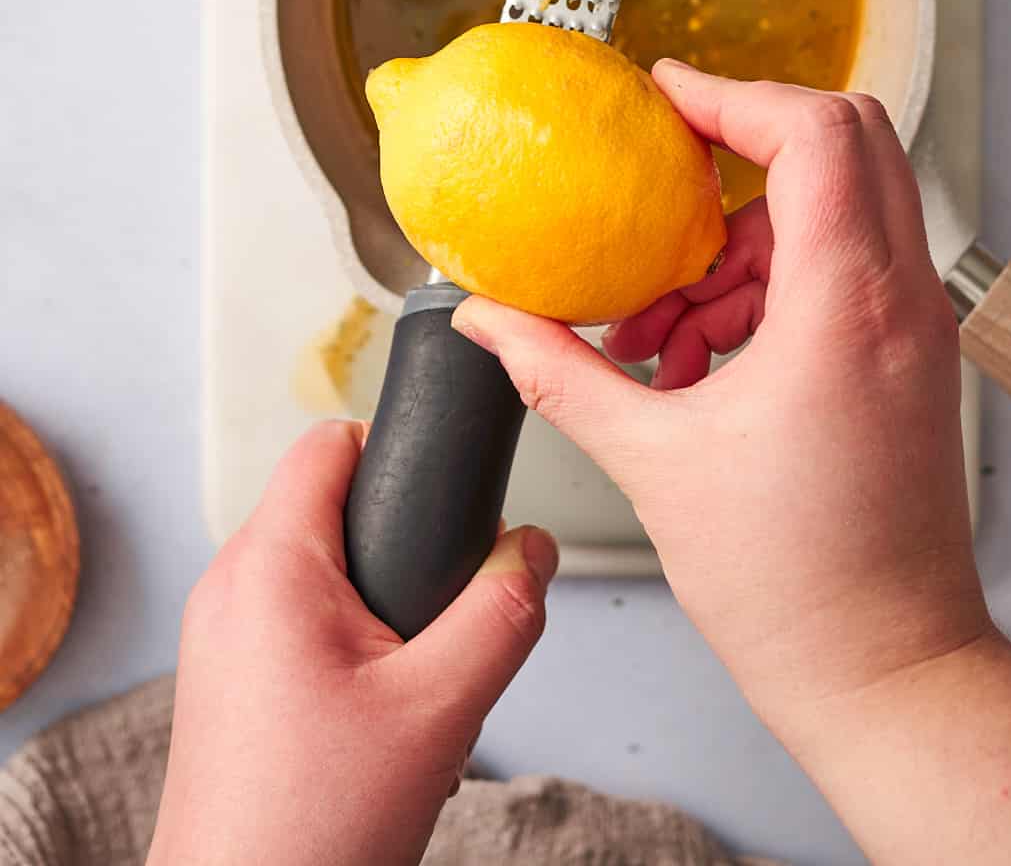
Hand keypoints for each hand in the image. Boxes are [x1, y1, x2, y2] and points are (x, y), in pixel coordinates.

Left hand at [147, 421, 556, 865]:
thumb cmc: (308, 830)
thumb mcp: (439, 708)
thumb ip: (502, 611)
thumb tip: (532, 549)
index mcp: (270, 565)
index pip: (330, 441)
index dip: (399, 450)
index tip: (451, 491)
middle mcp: (230, 586)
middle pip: (332, 504)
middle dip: (402, 540)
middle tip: (445, 607)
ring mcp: (220, 636)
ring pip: (319, 566)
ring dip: (380, 600)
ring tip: (416, 675)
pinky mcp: (226, 681)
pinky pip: (296, 619)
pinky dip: (349, 642)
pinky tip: (382, 710)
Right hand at [451, 63, 986, 757]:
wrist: (889, 675)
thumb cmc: (796, 587)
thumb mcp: (654, 463)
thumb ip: (559, 373)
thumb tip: (485, 320)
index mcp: (849, 305)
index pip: (815, 130)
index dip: (732, 94)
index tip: (664, 96)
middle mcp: (902, 300)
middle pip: (848, 139)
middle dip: (746, 140)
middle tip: (665, 169)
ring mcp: (917, 327)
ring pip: (838, 207)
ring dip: (743, 236)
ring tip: (662, 320)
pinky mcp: (909, 358)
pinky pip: (841, 270)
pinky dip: (768, 284)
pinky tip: (698, 357)